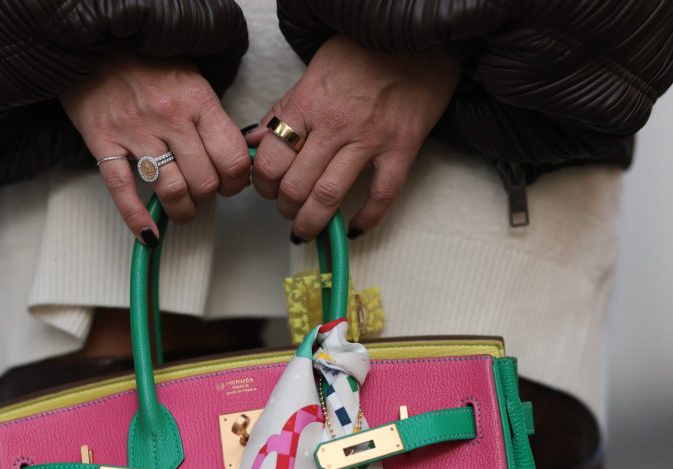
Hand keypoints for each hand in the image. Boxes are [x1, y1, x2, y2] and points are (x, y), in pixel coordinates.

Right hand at [61, 55, 250, 244]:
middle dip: (208, 197)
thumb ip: (211, 117)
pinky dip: (137, 218)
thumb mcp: (192, 78)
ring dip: (182, 210)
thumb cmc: (147, 63)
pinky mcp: (103, 143)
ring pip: (171, 190)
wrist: (95, 43)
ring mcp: (134, 131)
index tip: (230, 184)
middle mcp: (169, 117)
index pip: (231, 158)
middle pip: (204, 180)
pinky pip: (123, 191)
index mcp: (197, 99)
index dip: (235, 181)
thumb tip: (235, 157)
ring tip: (182, 209)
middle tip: (203, 194)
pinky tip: (148, 234)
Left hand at [249, 37, 459, 240]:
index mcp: (308, 104)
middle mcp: (335, 125)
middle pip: (295, 185)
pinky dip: (367, 218)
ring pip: (329, 197)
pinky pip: (381, 195)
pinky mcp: (402, 148)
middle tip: (286, 210)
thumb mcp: (314, 71)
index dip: (262, 184)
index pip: (271, 160)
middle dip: (284, 207)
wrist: (415, 37)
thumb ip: (285, 108)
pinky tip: (355, 227)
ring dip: (312, 221)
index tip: (266, 190)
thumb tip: (257, 140)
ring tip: (307, 228)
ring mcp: (370, 139)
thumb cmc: (363, 52)